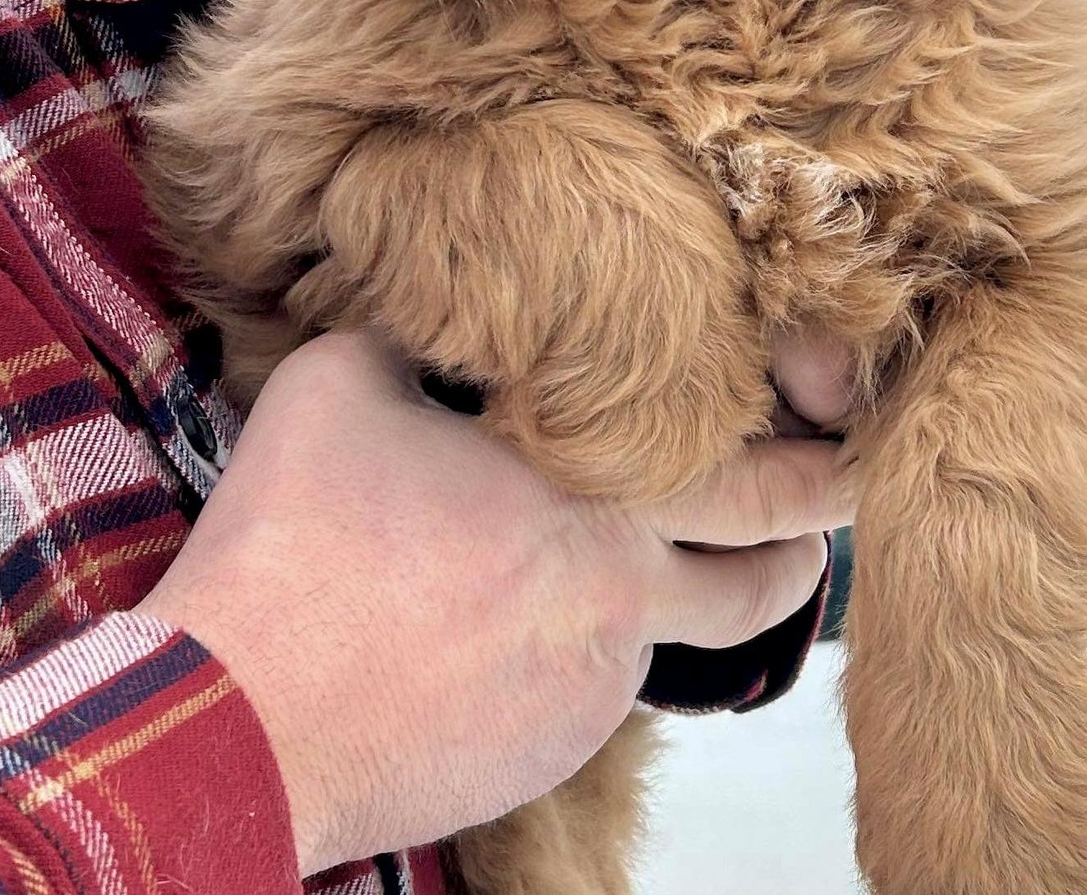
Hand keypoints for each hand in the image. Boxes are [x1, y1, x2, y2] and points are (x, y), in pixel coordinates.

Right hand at [140, 330, 850, 875]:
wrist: (247, 720)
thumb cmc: (297, 538)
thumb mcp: (347, 380)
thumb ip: (427, 346)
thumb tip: (447, 335)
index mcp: (596, 490)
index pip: (759, 474)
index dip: (817, 456)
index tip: (839, 434)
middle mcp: (622, 598)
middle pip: (767, 577)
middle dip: (814, 536)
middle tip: (833, 509)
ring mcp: (590, 689)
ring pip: (677, 639)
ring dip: (687, 595)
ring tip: (648, 555)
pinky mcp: (547, 752)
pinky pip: (592, 685)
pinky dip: (577, 645)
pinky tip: (502, 617)